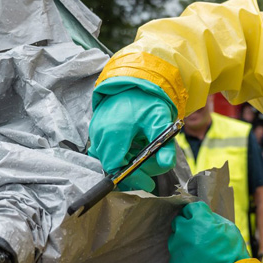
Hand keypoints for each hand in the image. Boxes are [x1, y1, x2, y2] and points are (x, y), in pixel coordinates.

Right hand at [88, 77, 176, 191]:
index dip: (133, 179)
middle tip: (152, 166)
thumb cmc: (147, 99)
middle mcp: (100, 134)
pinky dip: (119, 153)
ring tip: (144, 154)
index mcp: (114, 132)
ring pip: (108, 159)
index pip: (116, 167)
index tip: (149, 183)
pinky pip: (104, 149)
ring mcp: (96, 131)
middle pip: (112, 166)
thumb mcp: (161, 121)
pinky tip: (134, 146)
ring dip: (126, 162)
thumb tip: (166, 165)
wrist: (134, 79)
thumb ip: (165, 145)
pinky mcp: (96, 129)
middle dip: (133, 171)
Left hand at [168, 202, 249, 262]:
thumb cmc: (232, 252)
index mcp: (198, 218)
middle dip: (187, 225)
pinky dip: (183, 259)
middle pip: (179, 221)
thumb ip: (213, 219)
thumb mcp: (229, 228)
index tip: (202, 220)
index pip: (191, 208)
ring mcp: (176, 247)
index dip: (198, 214)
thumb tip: (205, 217)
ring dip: (183, 242)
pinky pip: (176, 257)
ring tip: (198, 252)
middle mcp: (183, 229)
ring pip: (175, 239)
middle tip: (198, 234)